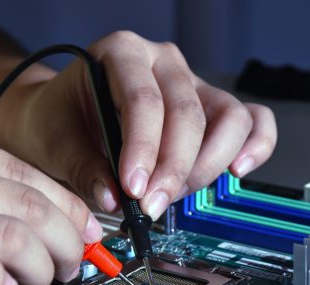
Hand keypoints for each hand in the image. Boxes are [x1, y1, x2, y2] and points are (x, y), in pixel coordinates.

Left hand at [0, 31, 276, 218]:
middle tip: (152, 206)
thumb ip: (83, 168)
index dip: (143, 148)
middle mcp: (161, 61)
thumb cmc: (57, 120)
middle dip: (173, 169)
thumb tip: (115, 199)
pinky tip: (236, 171)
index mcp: (120, 52)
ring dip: (206, 166)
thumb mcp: (55, 142)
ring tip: (173, 196)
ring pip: (227, 118)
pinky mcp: (209, 106)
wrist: (59, 116)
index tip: (134, 189)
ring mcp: (190, 82)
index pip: (143, 99)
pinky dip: (254, 145)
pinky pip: (249, 120)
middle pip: (188, 113)